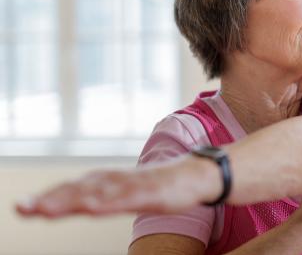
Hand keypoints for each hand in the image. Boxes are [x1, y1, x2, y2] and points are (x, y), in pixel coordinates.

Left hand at [15, 155, 208, 217]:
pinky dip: (104, 203)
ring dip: (69, 200)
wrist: (195, 175)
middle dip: (49, 199)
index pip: (73, 189)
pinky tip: (89, 208)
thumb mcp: (128, 194)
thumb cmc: (161, 186)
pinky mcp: (149, 192)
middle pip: (78, 190)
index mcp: (108, 181)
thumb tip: (82, 203)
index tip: (23, 207)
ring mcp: (132, 185)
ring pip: (96, 194)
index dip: (47, 197)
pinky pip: (124, 199)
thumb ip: (105, 197)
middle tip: (22, 207)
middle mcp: (115, 180)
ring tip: (45, 210)